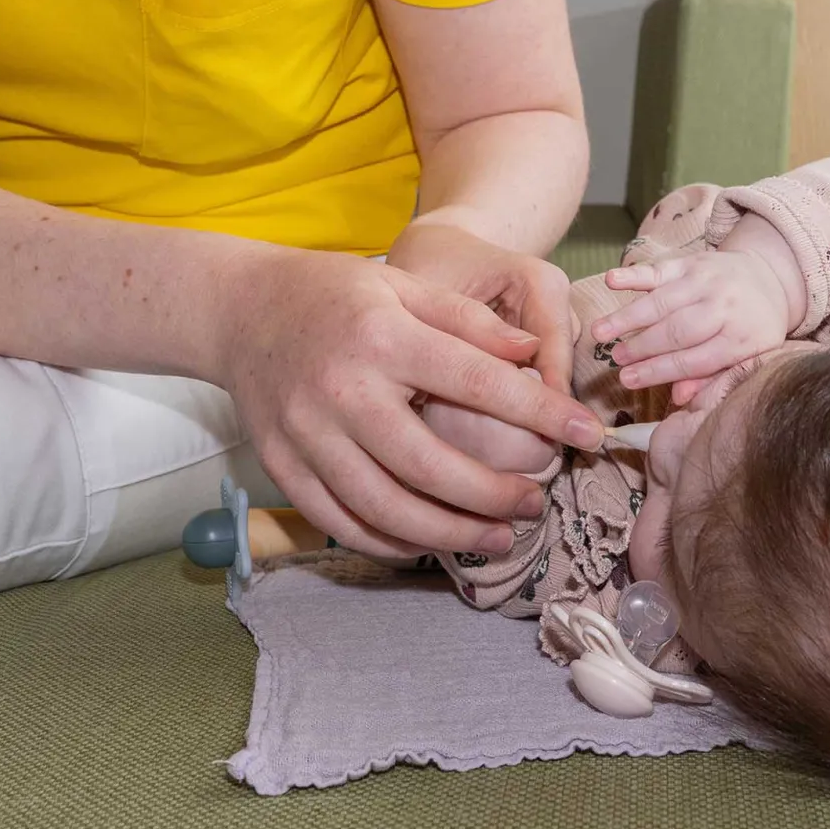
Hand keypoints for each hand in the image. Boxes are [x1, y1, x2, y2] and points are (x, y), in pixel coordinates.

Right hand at [216, 247, 604, 558]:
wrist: (240, 310)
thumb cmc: (335, 293)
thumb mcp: (405, 284)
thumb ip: (470, 321)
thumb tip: (533, 353)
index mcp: (383, 338)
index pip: (477, 383)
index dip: (541, 412)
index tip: (589, 433)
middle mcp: (342, 391)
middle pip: (431, 466)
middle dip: (495, 494)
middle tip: (536, 504)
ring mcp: (306, 436)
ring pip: (386, 509)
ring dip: (451, 533)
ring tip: (499, 536)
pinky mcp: (282, 467)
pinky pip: (342, 523)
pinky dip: (390, 543)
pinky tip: (429, 544)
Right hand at [590, 216, 803, 391]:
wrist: (768, 276)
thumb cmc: (751, 326)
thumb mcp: (745, 357)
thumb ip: (711, 377)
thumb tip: (679, 398)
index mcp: (741, 339)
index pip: (694, 360)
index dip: (658, 371)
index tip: (628, 380)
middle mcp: (724, 308)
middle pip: (677, 331)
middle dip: (641, 347)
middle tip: (614, 360)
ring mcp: (706, 281)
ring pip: (662, 302)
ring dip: (627, 317)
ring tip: (600, 333)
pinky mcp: (692, 262)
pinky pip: (659, 269)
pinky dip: (634, 275)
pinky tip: (611, 281)